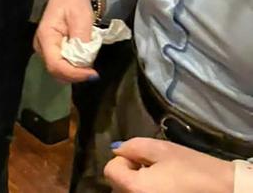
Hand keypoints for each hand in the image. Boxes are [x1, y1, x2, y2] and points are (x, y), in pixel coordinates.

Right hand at [33, 0, 98, 83]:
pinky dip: (75, 67)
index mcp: (45, 36)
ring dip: (76, 72)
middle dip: (76, 74)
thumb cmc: (74, 1)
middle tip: (94, 70)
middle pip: (56, 72)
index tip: (94, 74)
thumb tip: (85, 63)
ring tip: (89, 62)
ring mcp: (46, 49)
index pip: (55, 65)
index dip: (74, 74)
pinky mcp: (52, 50)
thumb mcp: (81, 16)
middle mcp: (41, 46)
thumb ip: (82, 40)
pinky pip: (63, 66)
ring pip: (60, 72)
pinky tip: (84, 59)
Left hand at [103, 138, 233, 192]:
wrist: (225, 191)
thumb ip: (132, 147)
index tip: (142, 160)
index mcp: (136, 188)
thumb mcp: (161, 150)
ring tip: (161, 180)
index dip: (124, 161)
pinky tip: (166, 190)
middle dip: (129, 174)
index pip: (110, 171)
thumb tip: (117, 151)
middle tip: (152, 169)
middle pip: (118, 186)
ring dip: (137, 186)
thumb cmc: (193, 169)